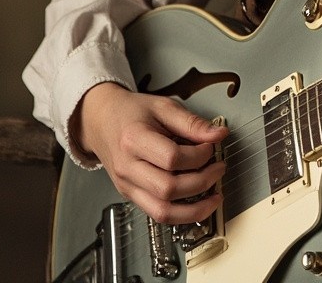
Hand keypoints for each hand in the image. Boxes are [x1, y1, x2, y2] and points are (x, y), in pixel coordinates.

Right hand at [74, 82, 228, 224]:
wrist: (102, 121)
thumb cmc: (131, 112)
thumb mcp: (163, 106)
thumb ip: (192, 122)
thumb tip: (218, 134)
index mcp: (134, 139)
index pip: (171, 158)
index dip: (198, 155)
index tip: (211, 146)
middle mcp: (128, 167)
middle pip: (168, 188)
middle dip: (201, 181)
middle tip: (218, 168)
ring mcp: (127, 185)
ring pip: (162, 211)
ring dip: (194, 209)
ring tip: (214, 195)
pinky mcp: (131, 196)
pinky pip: (157, 214)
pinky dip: (181, 214)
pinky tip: (197, 204)